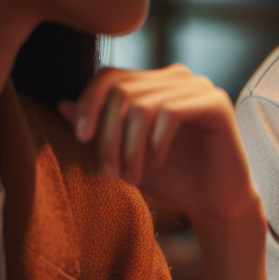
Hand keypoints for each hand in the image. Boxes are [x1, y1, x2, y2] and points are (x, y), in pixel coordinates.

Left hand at [58, 64, 259, 229]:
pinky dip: (156, 142)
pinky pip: (170, 112)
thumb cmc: (173, 179)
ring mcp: (199, 87)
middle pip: (122, 90)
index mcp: (156, 83)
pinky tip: (158, 161)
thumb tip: (61, 104)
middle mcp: (178, 78)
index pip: (111, 76)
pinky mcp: (217, 103)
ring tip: (132, 176)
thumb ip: (99, 130)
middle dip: (108, 136)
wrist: (214, 203)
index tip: (81, 140)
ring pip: (143, 104)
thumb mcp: (125, 155)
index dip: (89, 104)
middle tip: (109, 173)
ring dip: (129, 146)